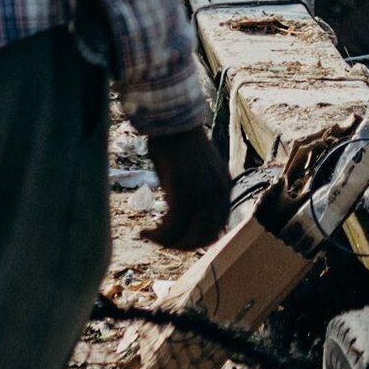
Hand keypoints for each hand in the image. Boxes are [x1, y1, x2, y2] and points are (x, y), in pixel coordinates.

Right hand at [140, 129, 230, 249]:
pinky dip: (157, 235)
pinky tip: (144, 232)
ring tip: (150, 237)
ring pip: (187, 236)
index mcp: (224, 189)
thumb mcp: (196, 171)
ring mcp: (202, 195)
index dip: (199, 240)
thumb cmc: (180, 143)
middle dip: (182, 245)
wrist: (173, 122)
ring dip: (167, 243)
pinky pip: (171, 227)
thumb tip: (184, 214)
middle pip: (204, 237)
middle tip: (162, 243)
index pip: (218, 227)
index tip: (180, 241)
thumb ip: (198, 192)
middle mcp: (218, 195)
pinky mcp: (183, 193)